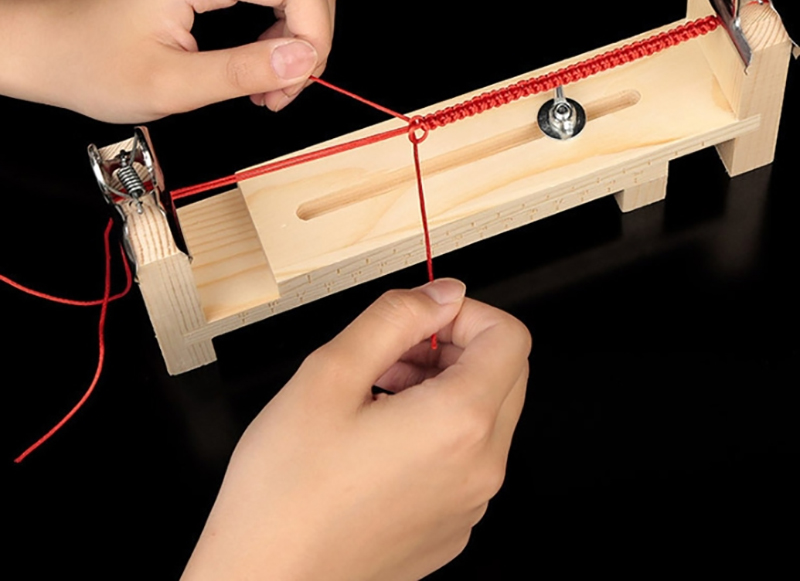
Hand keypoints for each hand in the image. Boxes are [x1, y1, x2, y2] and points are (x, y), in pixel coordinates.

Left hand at [0, 0, 334, 121]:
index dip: (316, 36)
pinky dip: (278, 30)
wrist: (53, 43)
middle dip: (308, 42)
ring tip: (268, 86)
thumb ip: (243, 71)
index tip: (296, 82)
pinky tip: (258, 64)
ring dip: (295, 40)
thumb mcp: (172, 85)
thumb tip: (305, 59)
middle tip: (281, 91)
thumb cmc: (95, 62)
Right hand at [182, 279, 530, 580]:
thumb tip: (441, 293)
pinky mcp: (450, 526)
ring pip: (484, 415)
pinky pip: (465, 458)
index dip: (465, 313)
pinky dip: (434, 431)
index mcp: (459, 424)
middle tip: (393, 355)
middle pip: (504, 373)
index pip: (509, 336)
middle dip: (453, 348)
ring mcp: (469, 503)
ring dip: (441, 388)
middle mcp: (479, 467)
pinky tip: (377, 439)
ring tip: (376, 394)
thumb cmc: (286, 494)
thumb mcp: (330, 373)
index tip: (424, 319)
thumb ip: (396, 317)